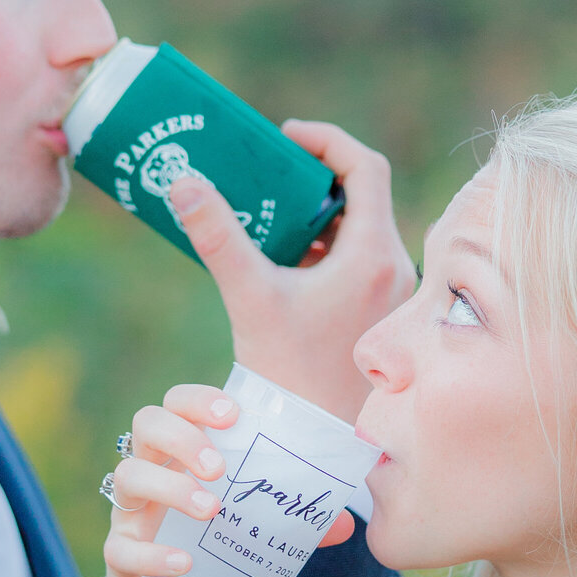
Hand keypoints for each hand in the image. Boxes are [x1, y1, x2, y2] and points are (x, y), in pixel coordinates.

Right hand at [102, 385, 354, 576]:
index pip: (176, 402)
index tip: (232, 414)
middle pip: (146, 423)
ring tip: (211, 510)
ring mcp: (129, 510)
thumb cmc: (208, 540)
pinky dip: (154, 553)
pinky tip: (185, 561)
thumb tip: (346, 524)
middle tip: (219, 468)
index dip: (198, 399)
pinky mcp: (119, 553)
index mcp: (180, 449)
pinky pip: (122, 547)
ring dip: (171, 487)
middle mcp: (149, 468)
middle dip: (183, 437)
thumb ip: (293, 520)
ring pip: (128, 475)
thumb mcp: (249, 522)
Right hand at [166, 120, 415, 421]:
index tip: (284, 136)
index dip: (326, 140)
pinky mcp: (379, 315)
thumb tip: (181, 181)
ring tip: (269, 214)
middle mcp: (395, 269)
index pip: (365, 167)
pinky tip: (284, 264)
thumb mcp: (249, 295)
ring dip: (318, 216)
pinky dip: (325, 249)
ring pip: (360, 231)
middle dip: (314, 178)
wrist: (316, 440)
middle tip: (269, 172)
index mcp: (374, 254)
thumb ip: (216, 235)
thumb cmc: (289, 373)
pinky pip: (358, 261)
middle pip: (363, 195)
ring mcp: (392, 294)